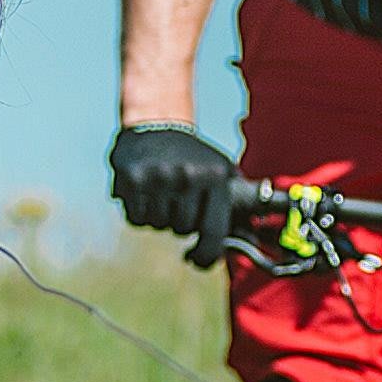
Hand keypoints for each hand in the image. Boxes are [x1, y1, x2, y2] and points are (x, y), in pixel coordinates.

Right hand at [110, 121, 242, 260]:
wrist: (156, 122)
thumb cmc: (194, 157)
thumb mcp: (222, 172)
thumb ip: (236, 207)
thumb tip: (249, 243)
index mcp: (215, 177)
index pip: (214, 231)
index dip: (207, 254)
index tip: (197, 259)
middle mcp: (189, 176)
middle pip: (182, 228)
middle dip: (179, 221)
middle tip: (178, 199)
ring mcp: (159, 177)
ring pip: (158, 225)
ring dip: (159, 216)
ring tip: (161, 191)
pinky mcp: (132, 178)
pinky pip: (136, 218)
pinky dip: (139, 212)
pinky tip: (144, 192)